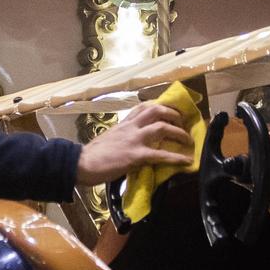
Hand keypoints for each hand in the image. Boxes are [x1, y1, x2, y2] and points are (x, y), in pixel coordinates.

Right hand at [75, 102, 195, 186]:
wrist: (81, 163)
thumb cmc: (92, 155)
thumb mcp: (109, 139)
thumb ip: (123, 137)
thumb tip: (132, 143)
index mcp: (124, 123)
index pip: (144, 106)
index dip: (161, 106)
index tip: (171, 111)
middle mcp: (130, 127)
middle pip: (157, 110)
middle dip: (174, 115)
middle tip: (183, 123)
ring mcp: (134, 139)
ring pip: (162, 127)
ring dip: (179, 133)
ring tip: (188, 140)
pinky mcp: (136, 155)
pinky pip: (161, 154)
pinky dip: (177, 158)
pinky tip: (186, 162)